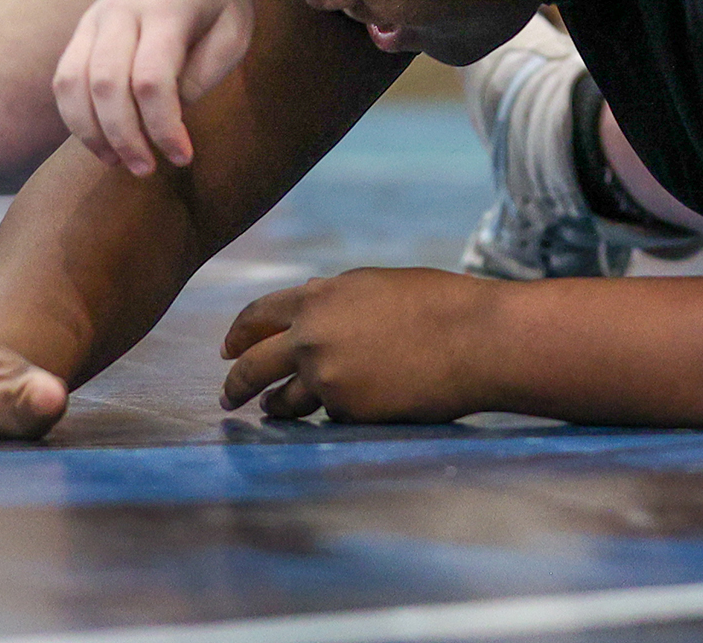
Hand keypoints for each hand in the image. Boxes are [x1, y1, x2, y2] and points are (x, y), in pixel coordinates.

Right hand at [53, 0, 255, 176]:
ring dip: (91, 132)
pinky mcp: (80, 31)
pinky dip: (75, 117)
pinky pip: (64, 80)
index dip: (163, 125)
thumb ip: (204, 72)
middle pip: (105, 84)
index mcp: (167, 8)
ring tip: (120, 162)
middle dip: (124, 136)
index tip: (183, 156)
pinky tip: (101, 142)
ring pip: (72, 83)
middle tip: (148, 169)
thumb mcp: (235, 29)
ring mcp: (94, 19)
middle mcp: (120, 11)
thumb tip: (168, 116)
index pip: (152, 77)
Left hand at [220, 270, 490, 423]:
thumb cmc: (436, 303)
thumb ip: (334, 302)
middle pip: (253, 366)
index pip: (258, 315)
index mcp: (317, 298)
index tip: (228, 349)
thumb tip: (308, 309)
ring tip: (273, 411)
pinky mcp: (348, 411)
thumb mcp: (374, 287)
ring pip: (285, 401)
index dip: (239, 334)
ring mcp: (326, 378)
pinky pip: (331, 415)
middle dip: (236, 383)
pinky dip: (337, 412)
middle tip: (228, 395)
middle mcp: (310, 338)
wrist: (474, 338)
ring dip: (276, 408)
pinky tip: (358, 406)